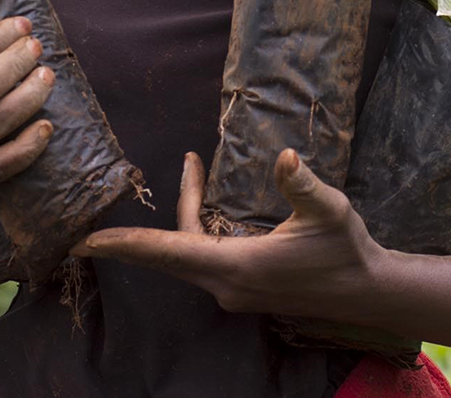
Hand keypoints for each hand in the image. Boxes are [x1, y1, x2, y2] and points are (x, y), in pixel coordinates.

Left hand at [77, 149, 384, 317]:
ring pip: (186, 254)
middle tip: (92, 228)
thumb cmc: (347, 250)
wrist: (366, 292)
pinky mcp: (241, 289)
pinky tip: (209, 203)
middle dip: (136, 236)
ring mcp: (232, 291)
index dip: (125, 245)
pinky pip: (202, 259)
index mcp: (238, 265)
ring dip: (182, 217)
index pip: (168, 252)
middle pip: (169, 254)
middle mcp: (226, 285)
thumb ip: (303, 184)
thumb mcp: (329, 210)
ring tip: (192, 168)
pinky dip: (196, 231)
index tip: (85, 244)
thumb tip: (284, 158)